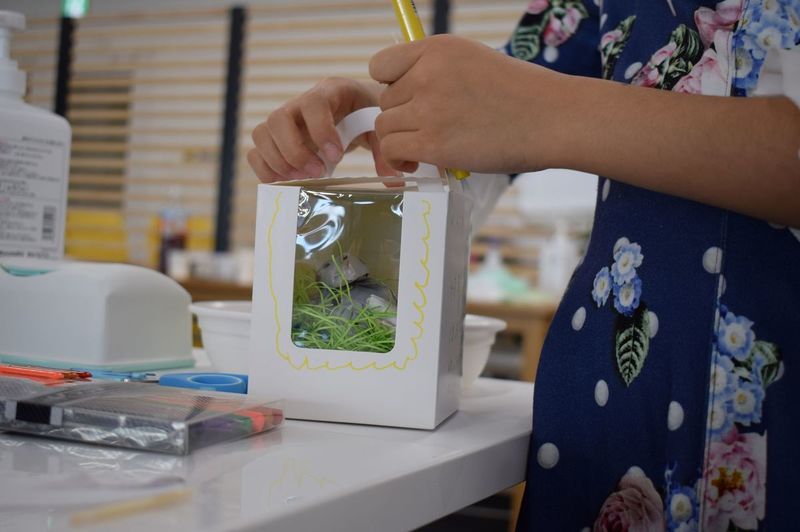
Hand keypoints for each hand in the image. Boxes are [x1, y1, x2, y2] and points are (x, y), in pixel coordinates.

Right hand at [248, 77, 396, 182]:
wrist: (354, 108)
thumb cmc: (365, 114)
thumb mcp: (378, 126)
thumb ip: (384, 150)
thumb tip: (393, 180)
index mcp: (329, 92)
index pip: (313, 104)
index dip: (320, 130)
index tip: (336, 156)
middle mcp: (299, 103)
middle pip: (278, 118)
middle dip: (295, 151)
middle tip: (317, 172)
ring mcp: (284, 120)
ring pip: (262, 133)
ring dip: (278, 161)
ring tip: (301, 179)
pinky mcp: (276, 138)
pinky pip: (256, 150)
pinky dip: (265, 168)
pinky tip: (285, 182)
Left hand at [369, 34, 562, 173]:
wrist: (553, 118)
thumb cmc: (523, 94)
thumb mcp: (474, 61)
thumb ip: (438, 71)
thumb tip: (406, 91)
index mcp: (437, 49)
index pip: (381, 65)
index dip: (391, 85)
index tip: (410, 99)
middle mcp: (427, 74)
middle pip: (384, 100)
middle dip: (402, 116)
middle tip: (427, 129)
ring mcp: (429, 109)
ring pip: (384, 127)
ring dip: (400, 140)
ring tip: (421, 149)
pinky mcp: (433, 143)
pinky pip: (392, 150)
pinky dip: (398, 160)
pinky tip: (415, 163)